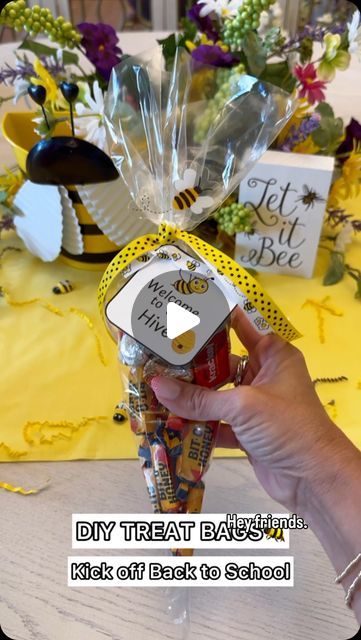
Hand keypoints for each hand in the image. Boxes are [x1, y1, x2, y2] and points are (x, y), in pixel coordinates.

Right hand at [150, 308, 355, 513]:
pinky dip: (198, 425)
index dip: (213, 320)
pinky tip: (171, 423)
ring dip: (191, 399)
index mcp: (272, 356)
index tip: (181, 314)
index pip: (240, 327)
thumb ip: (199, 398)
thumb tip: (156, 385)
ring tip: (156, 390)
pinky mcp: (247, 433)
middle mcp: (263, 376)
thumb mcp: (242, 406)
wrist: (313, 478)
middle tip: (156, 358)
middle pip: (221, 366)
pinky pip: (216, 424)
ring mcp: (254, 406)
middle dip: (191, 366)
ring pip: (216, 396)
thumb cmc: (286, 426)